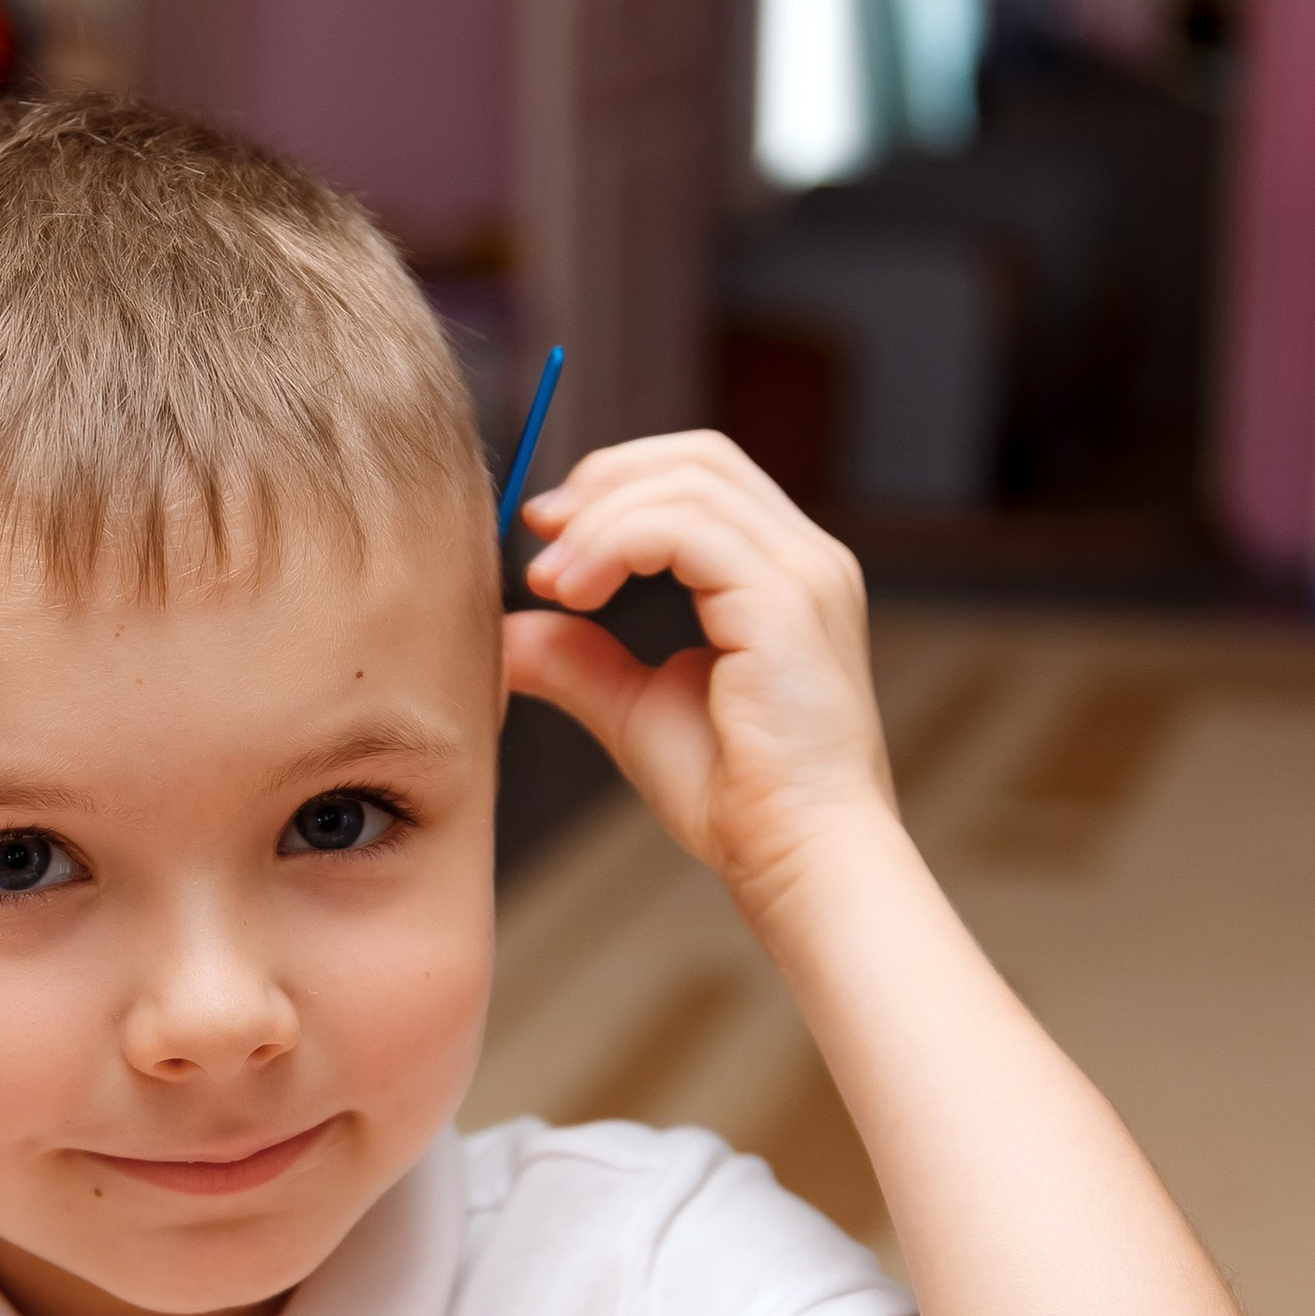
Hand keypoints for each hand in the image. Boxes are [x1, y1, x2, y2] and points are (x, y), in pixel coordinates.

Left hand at [506, 431, 891, 919]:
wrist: (796, 858)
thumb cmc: (735, 798)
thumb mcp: (634, 710)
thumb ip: (578, 659)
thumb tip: (507, 631)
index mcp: (782, 574)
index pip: (703, 475)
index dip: (617, 482)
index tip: (545, 529)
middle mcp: (806, 559)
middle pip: (699, 457)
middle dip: (605, 480)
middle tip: (538, 532)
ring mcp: (804, 573)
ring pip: (688, 483)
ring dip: (598, 519)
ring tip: (549, 582)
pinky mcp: (786, 601)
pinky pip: (685, 528)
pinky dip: (615, 543)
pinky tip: (574, 592)